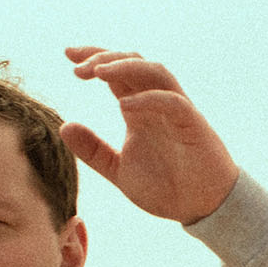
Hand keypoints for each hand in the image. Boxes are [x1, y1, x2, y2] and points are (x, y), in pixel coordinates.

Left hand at [60, 47, 239, 222]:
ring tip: (99, 72)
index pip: (116, 73)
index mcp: (139, 111)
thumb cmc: (167, 189)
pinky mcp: (194, 126)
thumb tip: (64, 126)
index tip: (68, 56)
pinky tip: (123, 105)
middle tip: (77, 66)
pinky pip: (173, 101)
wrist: (203, 210)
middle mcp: (156, 105)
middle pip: (133, 62)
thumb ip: (94, 151)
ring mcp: (177, 112)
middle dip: (104, 57)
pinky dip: (149, 98)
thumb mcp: (120, 171)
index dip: (93, 59)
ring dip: (126, 66)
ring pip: (154, 71)